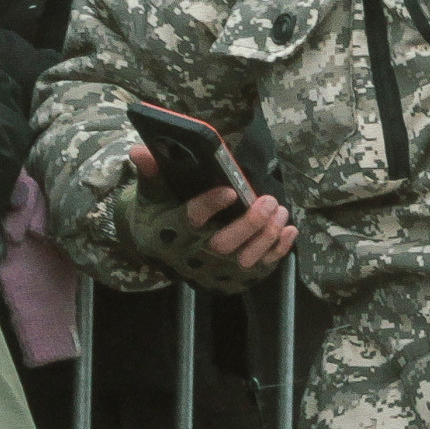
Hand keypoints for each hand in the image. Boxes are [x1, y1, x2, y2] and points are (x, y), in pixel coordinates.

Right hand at [117, 143, 296, 294]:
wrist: (160, 248)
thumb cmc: (159, 214)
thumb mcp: (151, 193)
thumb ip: (151, 172)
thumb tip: (140, 150)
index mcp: (169, 234)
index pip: (188, 222)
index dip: (209, 208)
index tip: (230, 190)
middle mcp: (191, 257)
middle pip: (222, 246)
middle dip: (249, 224)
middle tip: (268, 200)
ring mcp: (213, 271)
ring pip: (244, 260)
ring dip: (266, 236)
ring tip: (280, 210)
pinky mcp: (231, 278)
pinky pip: (258, 270)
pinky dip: (277, 252)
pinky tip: (289, 230)